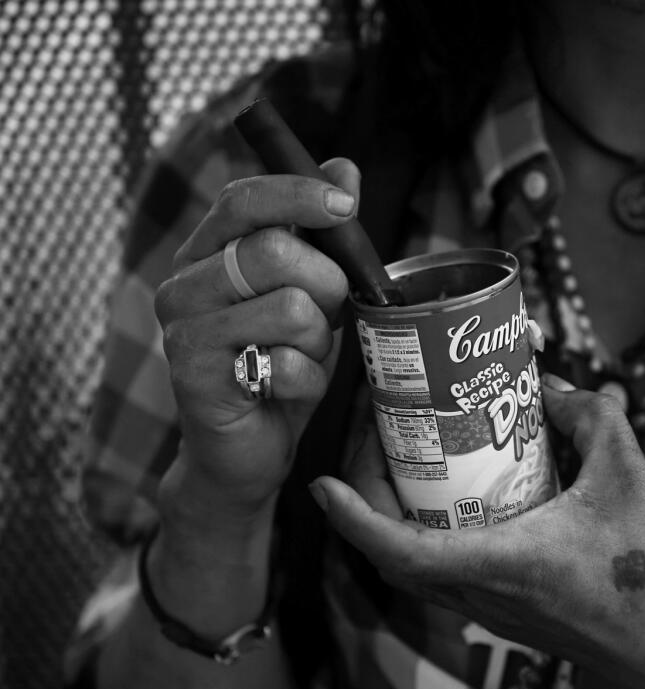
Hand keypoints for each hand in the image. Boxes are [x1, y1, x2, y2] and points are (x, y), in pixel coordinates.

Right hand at [154, 159, 356, 526]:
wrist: (245, 450)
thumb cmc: (279, 364)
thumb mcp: (311, 295)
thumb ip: (322, 236)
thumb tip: (344, 168)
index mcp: (207, 254)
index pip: (242, 200)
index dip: (297, 194)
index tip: (346, 204)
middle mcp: (184, 286)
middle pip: (276, 251)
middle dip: (326, 286)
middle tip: (324, 317)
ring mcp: (185, 333)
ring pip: (291, 309)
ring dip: (317, 342)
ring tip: (298, 358)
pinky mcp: (197, 380)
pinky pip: (286, 365)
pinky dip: (307, 382)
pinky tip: (286, 392)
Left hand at [310, 378, 644, 688]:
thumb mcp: (630, 476)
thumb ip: (593, 417)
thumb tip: (558, 387)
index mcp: (500, 565)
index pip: (396, 548)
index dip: (349, 516)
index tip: (319, 482)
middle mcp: (488, 597)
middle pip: (398, 557)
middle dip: (373, 501)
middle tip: (379, 445)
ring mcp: (502, 615)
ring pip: (426, 572)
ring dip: (405, 522)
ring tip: (416, 465)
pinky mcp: (522, 619)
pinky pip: (460, 578)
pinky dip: (444, 538)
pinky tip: (476, 500)